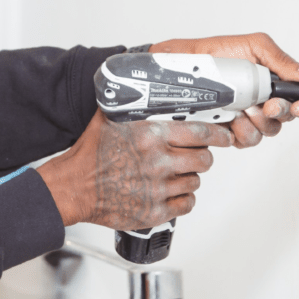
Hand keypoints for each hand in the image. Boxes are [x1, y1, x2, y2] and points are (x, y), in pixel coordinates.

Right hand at [37, 109, 231, 228]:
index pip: (200, 133)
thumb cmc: (90, 154)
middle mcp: (157, 162)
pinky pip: (186, 204)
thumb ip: (131, 104)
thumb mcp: (109, 118)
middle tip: (194, 154)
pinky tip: (169, 191)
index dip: (218, 134)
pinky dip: (182, 198)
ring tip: (172, 172)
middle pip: (204, 159)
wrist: (73, 187)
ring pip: (195, 182)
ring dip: (188, 176)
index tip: (224, 136)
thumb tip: (139, 87)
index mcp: (150, 136)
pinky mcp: (154, 212)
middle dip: (202, 156)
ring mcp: (157, 189)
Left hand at [149, 32, 298, 147]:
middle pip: (286, 119)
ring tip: (243, 109)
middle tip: (266, 106)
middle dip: (279, 113)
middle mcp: (262, 102)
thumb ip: (283, 61)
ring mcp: (246, 118)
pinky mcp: (229, 130)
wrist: (183, 64)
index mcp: (272, 83)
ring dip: (258, 123)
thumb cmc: (216, 53)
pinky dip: (240, 131)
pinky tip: (230, 118)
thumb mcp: (253, 47)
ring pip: (266, 132)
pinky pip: (244, 140)